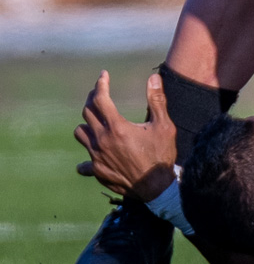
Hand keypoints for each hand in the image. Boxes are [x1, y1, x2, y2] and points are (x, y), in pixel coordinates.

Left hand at [74, 71, 176, 200]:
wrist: (155, 189)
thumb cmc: (161, 156)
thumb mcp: (164, 126)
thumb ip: (157, 101)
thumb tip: (153, 78)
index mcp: (117, 127)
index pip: (100, 99)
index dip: (101, 84)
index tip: (104, 75)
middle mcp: (102, 141)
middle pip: (87, 113)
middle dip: (92, 98)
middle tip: (100, 92)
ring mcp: (97, 158)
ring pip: (80, 134)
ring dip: (87, 124)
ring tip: (96, 120)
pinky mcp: (97, 172)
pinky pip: (84, 161)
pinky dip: (88, 154)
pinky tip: (94, 153)